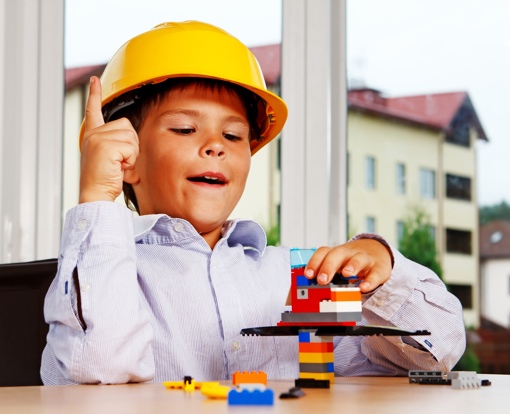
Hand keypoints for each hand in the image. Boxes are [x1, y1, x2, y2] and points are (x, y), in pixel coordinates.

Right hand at [79, 76, 139, 203]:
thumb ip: (119, 146)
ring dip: (132, 154)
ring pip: (132, 137)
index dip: (94, 94)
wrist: (95, 195)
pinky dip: (130, 160)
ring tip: (119, 166)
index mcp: (93, 135)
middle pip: (128, 126)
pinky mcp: (104, 145)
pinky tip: (119, 168)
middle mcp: (93, 134)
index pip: (93, 111)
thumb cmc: (105, 180)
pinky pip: (131, 148)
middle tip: (120, 162)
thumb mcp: (111, 159)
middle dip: (131, 145)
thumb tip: (132, 144)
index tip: (94, 81)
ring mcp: (98, 138)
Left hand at [304, 239, 392, 292]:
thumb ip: (324, 276)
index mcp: (336, 253)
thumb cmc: (350, 262)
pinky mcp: (379, 268)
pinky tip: (363, 288)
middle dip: (329, 266)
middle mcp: (349, 253)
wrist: (377, 252)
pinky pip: (375, 273)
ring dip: (352, 265)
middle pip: (338, 254)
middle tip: (322, 280)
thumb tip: (303, 293)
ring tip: (346, 274)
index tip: (308, 275)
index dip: (314, 262)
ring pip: (358, 259)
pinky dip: (370, 280)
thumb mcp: (338, 266)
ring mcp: (365, 259)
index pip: (323, 252)